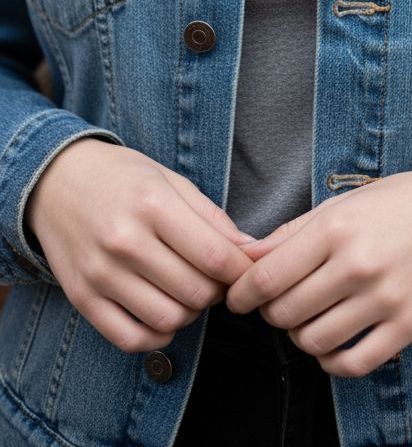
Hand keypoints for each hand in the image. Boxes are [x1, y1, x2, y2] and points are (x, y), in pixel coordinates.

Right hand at [24, 138, 256, 352]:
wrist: (55, 181)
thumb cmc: (121, 177)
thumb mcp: (169, 179)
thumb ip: (210, 217)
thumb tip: (250, 251)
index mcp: (152, 203)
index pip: (214, 256)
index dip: (241, 271)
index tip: (248, 271)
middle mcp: (124, 240)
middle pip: (195, 292)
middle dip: (218, 292)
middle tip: (215, 279)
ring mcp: (100, 273)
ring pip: (168, 320)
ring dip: (190, 314)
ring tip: (188, 293)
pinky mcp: (82, 299)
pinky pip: (130, 339)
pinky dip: (157, 337)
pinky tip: (163, 316)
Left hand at [225, 162, 411, 376]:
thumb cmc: (399, 202)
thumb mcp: (343, 204)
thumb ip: (291, 233)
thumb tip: (244, 256)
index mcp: (336, 227)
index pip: (267, 277)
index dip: (242, 294)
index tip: (237, 298)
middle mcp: (358, 264)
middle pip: (285, 312)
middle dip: (271, 313)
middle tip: (277, 304)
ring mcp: (385, 298)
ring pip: (314, 341)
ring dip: (299, 337)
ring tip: (306, 320)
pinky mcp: (408, 325)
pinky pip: (354, 363)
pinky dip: (331, 362)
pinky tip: (330, 345)